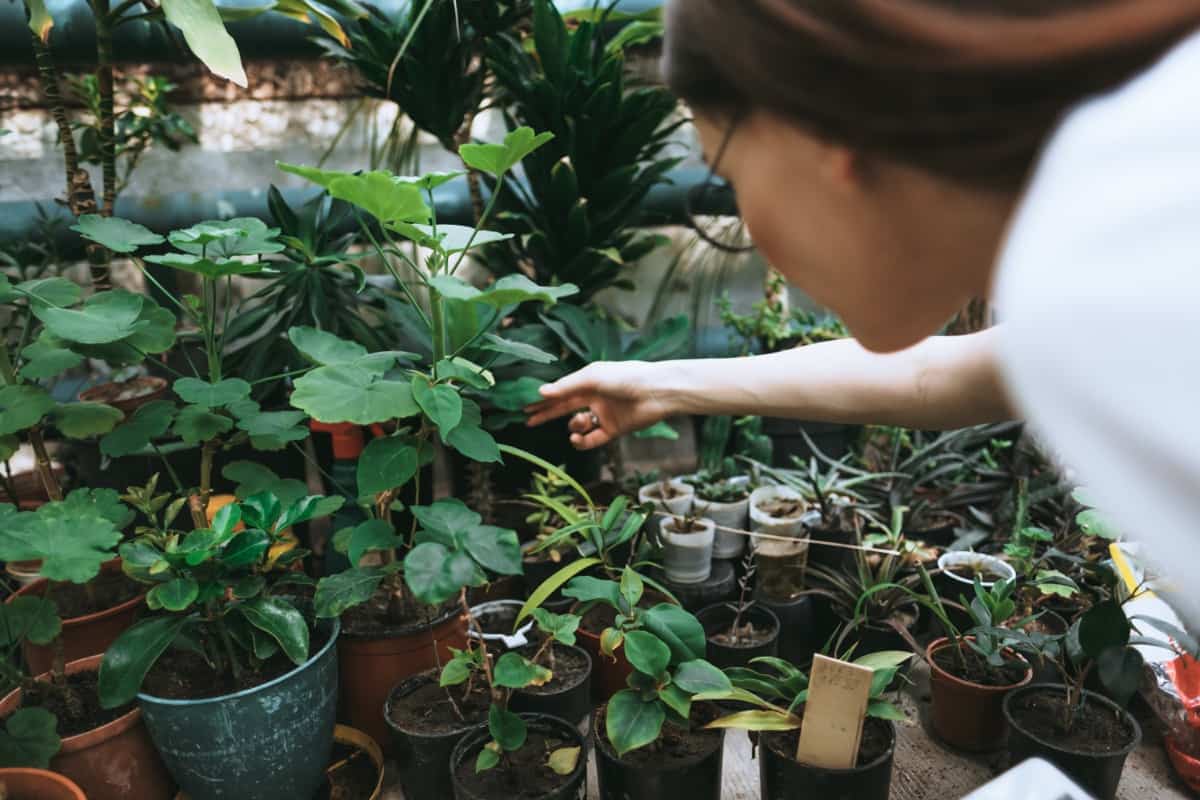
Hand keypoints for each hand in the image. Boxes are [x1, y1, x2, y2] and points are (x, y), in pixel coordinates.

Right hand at [524, 361, 676, 449]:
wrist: (656, 392)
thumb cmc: (625, 377)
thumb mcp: (592, 378)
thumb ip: (566, 387)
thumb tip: (541, 392)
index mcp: (588, 382)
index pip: (560, 392)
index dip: (544, 400)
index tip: (526, 407)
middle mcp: (594, 398)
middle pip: (565, 409)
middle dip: (547, 415)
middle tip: (529, 421)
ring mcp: (603, 415)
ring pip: (578, 426)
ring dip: (573, 427)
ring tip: (578, 424)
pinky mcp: (613, 430)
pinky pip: (592, 440)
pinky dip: (582, 442)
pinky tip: (577, 438)